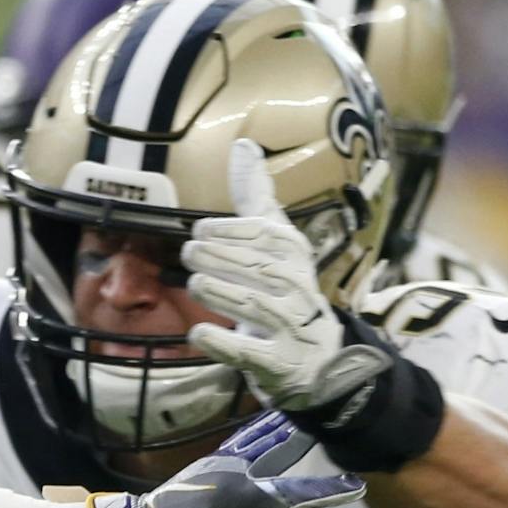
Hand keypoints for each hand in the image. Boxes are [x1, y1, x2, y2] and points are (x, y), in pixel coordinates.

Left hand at [180, 138, 388, 411]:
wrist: (317, 357)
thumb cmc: (286, 289)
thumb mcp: (276, 242)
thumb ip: (256, 199)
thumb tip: (244, 144)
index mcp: (294, 255)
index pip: (266, 237)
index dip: (232, 231)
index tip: (200, 231)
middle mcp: (298, 288)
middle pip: (260, 269)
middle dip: (223, 258)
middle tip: (190, 252)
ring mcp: (292, 328)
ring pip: (256, 307)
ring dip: (223, 292)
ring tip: (196, 282)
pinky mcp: (280, 363)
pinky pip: (250, 353)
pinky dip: (223, 344)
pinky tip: (198, 334)